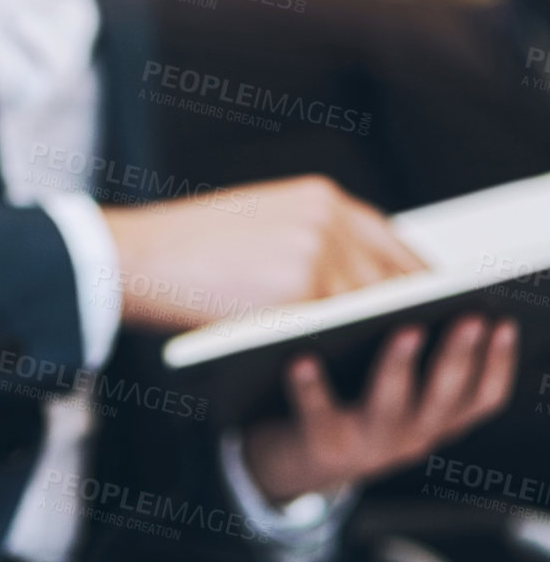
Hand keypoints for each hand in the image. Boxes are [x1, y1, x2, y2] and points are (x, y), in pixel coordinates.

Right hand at [103, 175, 424, 331]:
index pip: (390, 237)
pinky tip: (351, 364)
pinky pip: (338, 328)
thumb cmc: (183, 247)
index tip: (428, 298)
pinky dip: (348, 346)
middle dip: (410, 306)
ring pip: (373, 304)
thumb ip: (309, 239)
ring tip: (389, 357)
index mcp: (317, 197)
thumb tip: (353, 279)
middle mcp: (326, 218)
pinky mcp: (298, 291)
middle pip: (393, 272)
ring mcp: (315, 254)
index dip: (413, 272)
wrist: (133, 257)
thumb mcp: (258, 222)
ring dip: (383, 331)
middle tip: (423, 336)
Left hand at [243, 315, 518, 502]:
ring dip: (400, 365)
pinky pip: (318, 411)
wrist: (302, 464)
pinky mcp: (324, 443)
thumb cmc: (356, 408)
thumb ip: (421, 362)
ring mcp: (370, 443)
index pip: (483, 397)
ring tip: (407, 329)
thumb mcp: (400, 394)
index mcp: (438, 420)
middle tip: (469, 317)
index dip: (499, 363)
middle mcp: (412, 435)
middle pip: (444, 396)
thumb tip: (426, 299)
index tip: (503, 322)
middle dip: (458, 355)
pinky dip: (310, 385)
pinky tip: (301, 356)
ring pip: (391, 404)